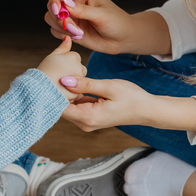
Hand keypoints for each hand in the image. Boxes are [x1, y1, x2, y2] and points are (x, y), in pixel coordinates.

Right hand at [36, 36, 86, 99]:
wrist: (40, 90)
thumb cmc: (45, 71)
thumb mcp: (52, 56)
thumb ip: (63, 47)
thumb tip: (68, 37)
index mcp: (74, 57)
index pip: (75, 57)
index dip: (65, 63)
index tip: (57, 67)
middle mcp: (80, 67)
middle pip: (80, 68)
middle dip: (72, 72)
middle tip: (59, 76)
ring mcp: (80, 81)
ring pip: (81, 80)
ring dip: (73, 82)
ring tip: (60, 84)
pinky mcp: (78, 92)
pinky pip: (78, 91)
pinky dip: (72, 91)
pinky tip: (62, 91)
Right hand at [45, 0, 135, 54]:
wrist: (123, 38)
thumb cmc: (117, 22)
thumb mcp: (102, 15)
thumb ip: (83, 10)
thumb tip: (65, 3)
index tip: (58, 12)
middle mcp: (73, 3)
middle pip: (52, 5)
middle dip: (59, 18)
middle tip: (74, 28)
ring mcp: (71, 16)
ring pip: (51, 18)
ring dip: (61, 27)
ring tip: (78, 32)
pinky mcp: (70, 29)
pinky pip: (55, 30)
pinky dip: (62, 34)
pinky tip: (78, 36)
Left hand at [59, 76, 195, 133]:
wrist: (146, 110)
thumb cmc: (131, 98)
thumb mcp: (109, 87)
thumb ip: (86, 84)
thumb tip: (64, 80)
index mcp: (88, 118)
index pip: (59, 107)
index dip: (53, 92)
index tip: (49, 76)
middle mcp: (85, 124)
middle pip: (61, 107)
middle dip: (57, 90)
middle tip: (54, 71)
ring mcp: (87, 122)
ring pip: (68, 106)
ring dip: (65, 92)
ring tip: (61, 74)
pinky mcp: (90, 117)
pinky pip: (76, 106)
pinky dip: (73, 95)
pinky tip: (72, 81)